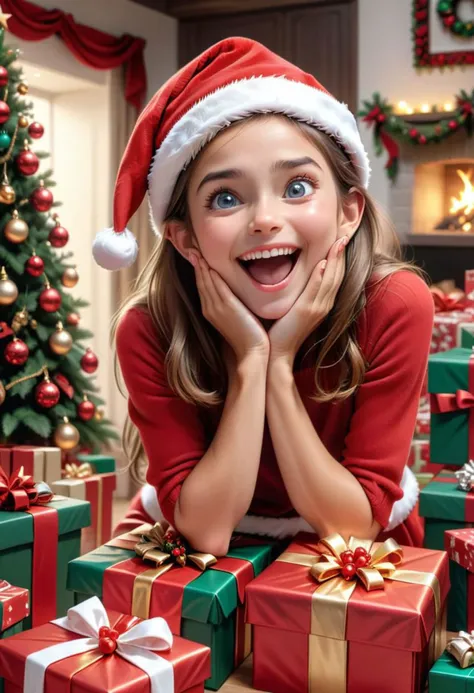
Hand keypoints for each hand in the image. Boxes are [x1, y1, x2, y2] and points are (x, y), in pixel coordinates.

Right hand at [189, 251, 269, 364]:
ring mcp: (217, 308)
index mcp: (210, 311)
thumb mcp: (234, 318)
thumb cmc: (246, 336)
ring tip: (197, 251)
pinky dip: (212, 275)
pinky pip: (217, 286)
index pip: (202, 286)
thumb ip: (231, 305)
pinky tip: (209, 265)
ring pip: (206, 282)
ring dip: (202, 266)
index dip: (199, 271)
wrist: (251, 352)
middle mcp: (210, 308)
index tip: (197, 256)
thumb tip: (233, 294)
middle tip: (193, 248)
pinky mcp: (227, 307)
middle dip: (197, 265)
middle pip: (201, 282)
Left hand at [268, 236, 348, 366]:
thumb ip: (300, 293)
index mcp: (322, 303)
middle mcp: (324, 305)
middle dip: (341, 254)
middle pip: (337, 275)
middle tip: (344, 233)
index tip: (340, 240)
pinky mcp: (307, 311)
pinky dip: (321, 276)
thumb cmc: (283, 331)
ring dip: (335, 260)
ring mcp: (317, 308)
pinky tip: (323, 263)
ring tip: (339, 242)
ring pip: (331, 280)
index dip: (339, 258)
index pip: (334, 276)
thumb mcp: (295, 308)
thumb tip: (296, 276)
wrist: (278, 353)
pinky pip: (316, 290)